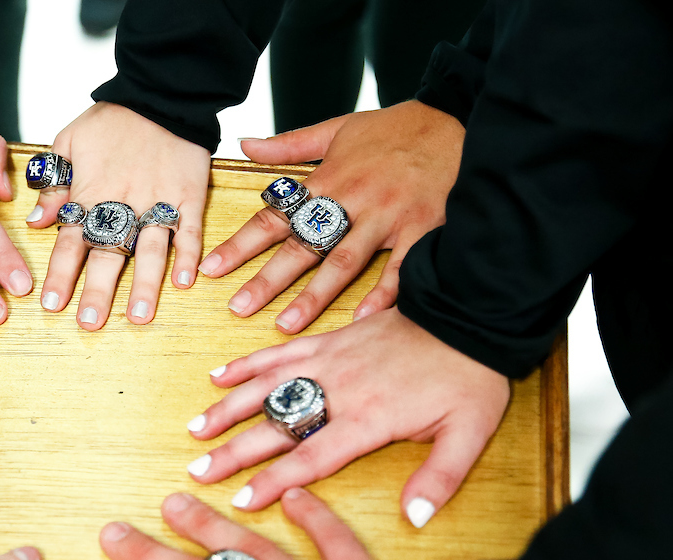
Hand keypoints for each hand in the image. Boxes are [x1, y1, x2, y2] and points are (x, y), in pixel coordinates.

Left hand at [26, 103, 210, 329]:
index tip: (51, 305)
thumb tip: (35, 222)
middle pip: (108, 252)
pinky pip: (190, 230)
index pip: (70, 240)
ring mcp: (160, 201)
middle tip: (89, 323)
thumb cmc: (113, 119)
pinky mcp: (190, 196)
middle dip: (98, 291)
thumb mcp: (69, 140)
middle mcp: (124, 203)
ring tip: (138, 317)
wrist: (162, 91)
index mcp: (91, 192)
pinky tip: (186, 283)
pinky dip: (188, 256)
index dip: (60, 274)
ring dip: (144, 285)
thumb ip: (53, 183)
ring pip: (150, 249)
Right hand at [187, 309, 508, 525]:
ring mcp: (328, 360)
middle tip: (198, 470)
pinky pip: (278, 351)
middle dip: (233, 452)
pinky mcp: (327, 339)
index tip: (240, 501)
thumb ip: (440, 478)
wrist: (469, 313)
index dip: (273, 482)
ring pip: (265, 387)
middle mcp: (338, 390)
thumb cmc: (470, 376)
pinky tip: (219, 375)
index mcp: (368, 419)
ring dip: (227, 408)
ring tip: (194, 428)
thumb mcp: (469, 433)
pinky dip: (246, 364)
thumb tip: (415, 519)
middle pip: (275, 426)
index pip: (310, 458)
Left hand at [200, 101, 462, 332]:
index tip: (213, 269)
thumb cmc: (397, 129)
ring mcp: (389, 217)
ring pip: (345, 262)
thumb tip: (246, 145)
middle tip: (238, 307)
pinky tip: (362, 318)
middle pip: (303, 246)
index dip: (242, 244)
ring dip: (315, 296)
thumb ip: (291, 144)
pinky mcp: (422, 229)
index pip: (276, 216)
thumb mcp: (339, 128)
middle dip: (268, 279)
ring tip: (287, 324)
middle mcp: (354, 201)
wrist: (460, 121)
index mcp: (330, 180)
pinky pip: (401, 267)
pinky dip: (383, 293)